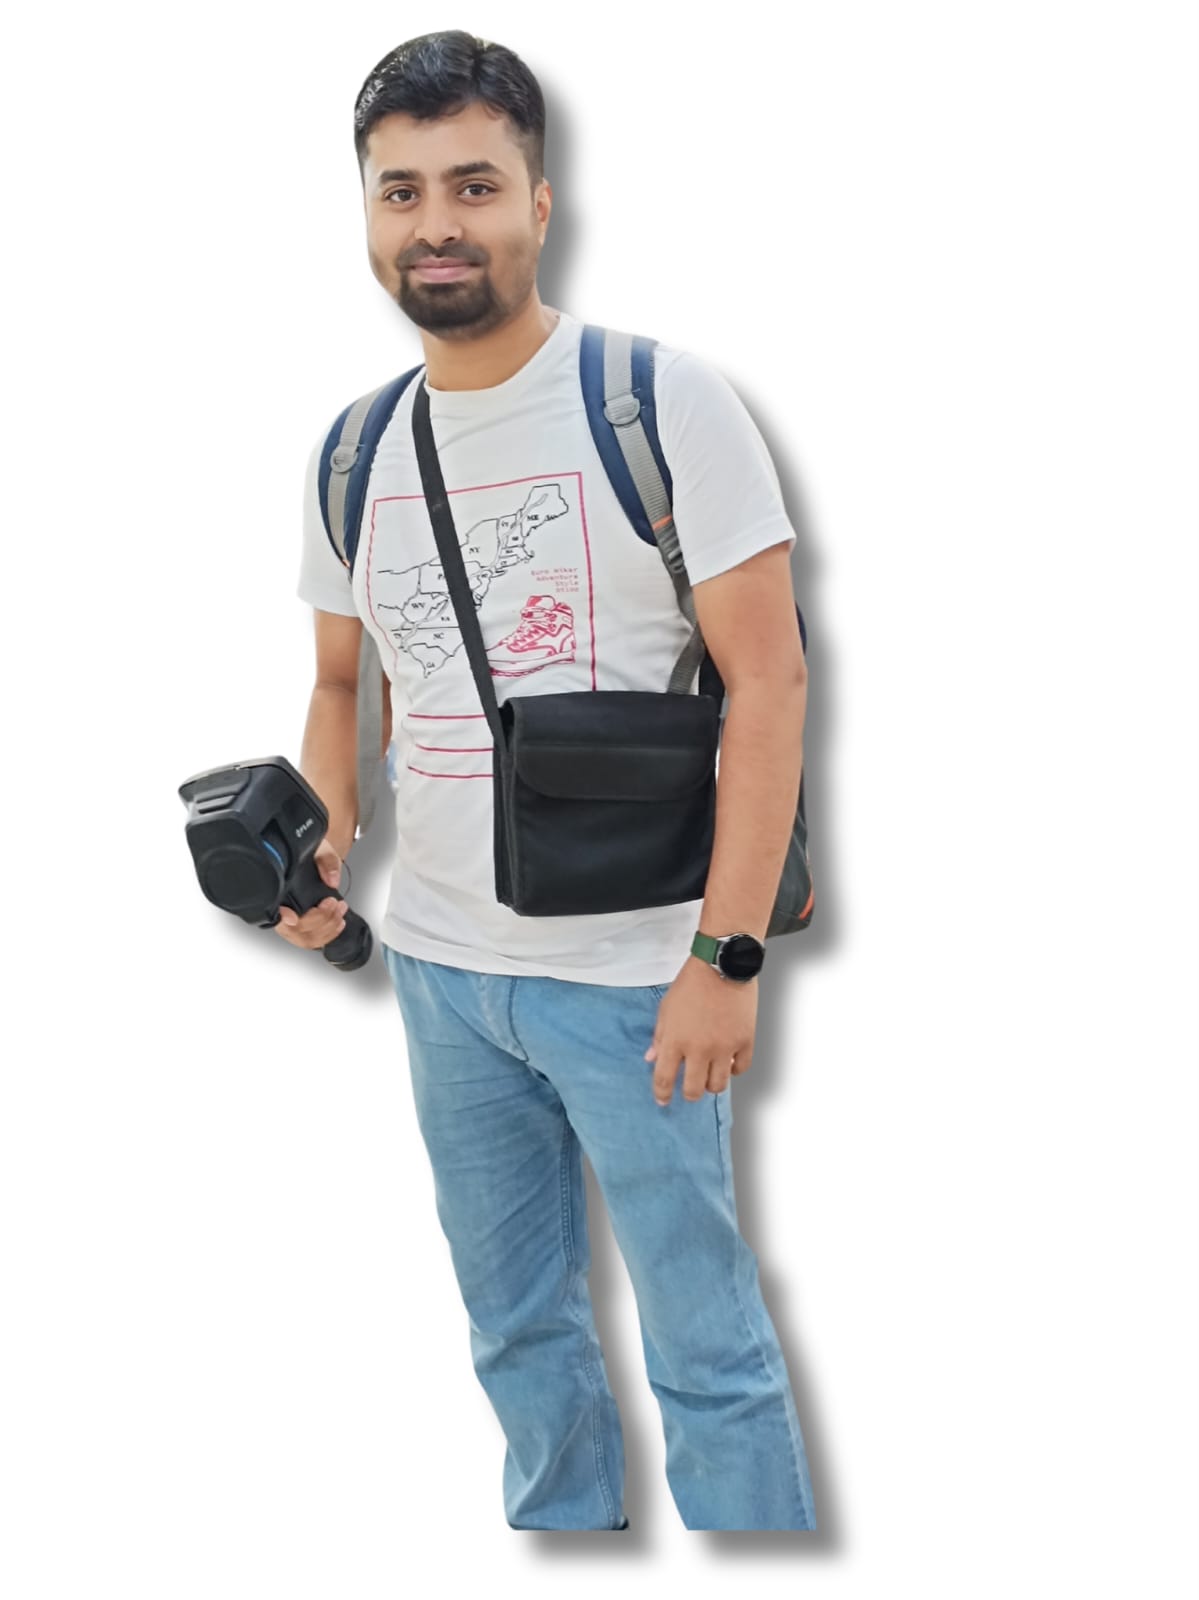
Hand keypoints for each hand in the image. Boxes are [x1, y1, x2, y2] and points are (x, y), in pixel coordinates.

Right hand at [273, 839, 346, 949]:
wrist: (317, 858)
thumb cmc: (312, 855)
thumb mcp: (320, 849)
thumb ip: (326, 861)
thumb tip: (332, 879)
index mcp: (278, 888)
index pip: (272, 910)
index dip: (281, 918)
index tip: (292, 917)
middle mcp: (282, 907)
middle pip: (293, 930)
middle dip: (319, 920)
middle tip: (333, 904)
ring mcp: (292, 919)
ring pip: (305, 939)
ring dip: (327, 928)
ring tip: (339, 911)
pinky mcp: (304, 926)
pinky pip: (313, 940)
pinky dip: (329, 934)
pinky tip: (338, 922)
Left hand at [644, 956, 757, 1104]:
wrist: (722, 965)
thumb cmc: (691, 984)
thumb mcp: (666, 1008)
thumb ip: (659, 1036)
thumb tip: (651, 1058)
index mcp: (675, 1040)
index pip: (663, 1078)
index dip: (661, 1094)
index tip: (662, 1100)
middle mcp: (699, 1049)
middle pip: (693, 1089)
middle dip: (689, 1093)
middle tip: (689, 1089)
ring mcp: (724, 1047)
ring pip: (718, 1085)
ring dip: (711, 1084)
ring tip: (709, 1075)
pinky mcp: (745, 1041)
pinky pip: (740, 1069)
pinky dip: (733, 1070)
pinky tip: (728, 1063)